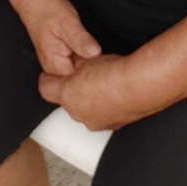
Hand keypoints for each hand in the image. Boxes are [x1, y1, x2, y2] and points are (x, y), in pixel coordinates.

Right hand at [8, 0, 102, 77]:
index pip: (80, 79)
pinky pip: (74, 62)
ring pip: (77, 70)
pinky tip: (85, 46)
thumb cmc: (48, 9)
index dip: (94, 69)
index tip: (103, 59)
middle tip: (95, 48)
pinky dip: (82, 55)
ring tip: (90, 46)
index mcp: (54, 64)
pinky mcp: (58, 56)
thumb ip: (81, 40)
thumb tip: (95, 54)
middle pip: (78, 78)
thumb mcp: (68, 23)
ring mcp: (55, 63)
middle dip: (91, 67)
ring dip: (87, 61)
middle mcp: (53, 68)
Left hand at [38, 52, 162, 130]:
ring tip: (105, 84)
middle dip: (73, 88)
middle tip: (85, 74)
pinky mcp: (112, 126)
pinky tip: (116, 95)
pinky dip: (105, 107)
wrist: (142, 86)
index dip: (48, 78)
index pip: (45, 88)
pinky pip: (102, 116)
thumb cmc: (117, 72)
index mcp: (67, 95)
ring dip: (90, 99)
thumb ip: (76, 61)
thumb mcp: (89, 59)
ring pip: (85, 110)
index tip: (52, 73)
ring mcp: (94, 122)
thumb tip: (73, 61)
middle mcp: (77, 113)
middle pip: (66, 100)